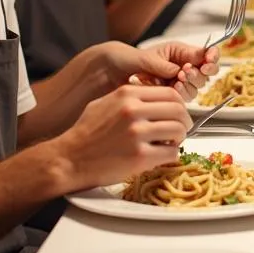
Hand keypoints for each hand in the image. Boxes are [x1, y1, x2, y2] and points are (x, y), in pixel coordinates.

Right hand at [56, 83, 190, 190]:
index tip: (179, 112)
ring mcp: (137, 133)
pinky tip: (162, 155)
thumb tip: (156, 98)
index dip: (180, 104)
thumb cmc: (85, 133)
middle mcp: (133, 111)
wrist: (68, 159)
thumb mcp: (105, 102)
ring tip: (171, 143)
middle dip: (184, 121)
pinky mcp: (140, 156)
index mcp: (127, 95)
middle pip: (178, 110)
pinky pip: (171, 153)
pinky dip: (171, 155)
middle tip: (181, 129)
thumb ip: (131, 97)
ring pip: (178, 131)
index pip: (170, 93)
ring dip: (179, 138)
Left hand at [127, 44, 220, 101]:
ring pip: (197, 87)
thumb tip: (182, 70)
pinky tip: (172, 89)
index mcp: (180, 52)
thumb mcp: (146, 58)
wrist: (111, 74)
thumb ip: (164, 65)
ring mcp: (178, 82)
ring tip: (176, 80)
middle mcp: (183, 67)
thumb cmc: (128, 59)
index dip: (212, 57)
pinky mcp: (172, 96)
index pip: (206, 53)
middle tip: (185, 72)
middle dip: (198, 73)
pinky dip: (181, 94)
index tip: (207, 61)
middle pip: (206, 72)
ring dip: (189, 84)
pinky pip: (185, 98)